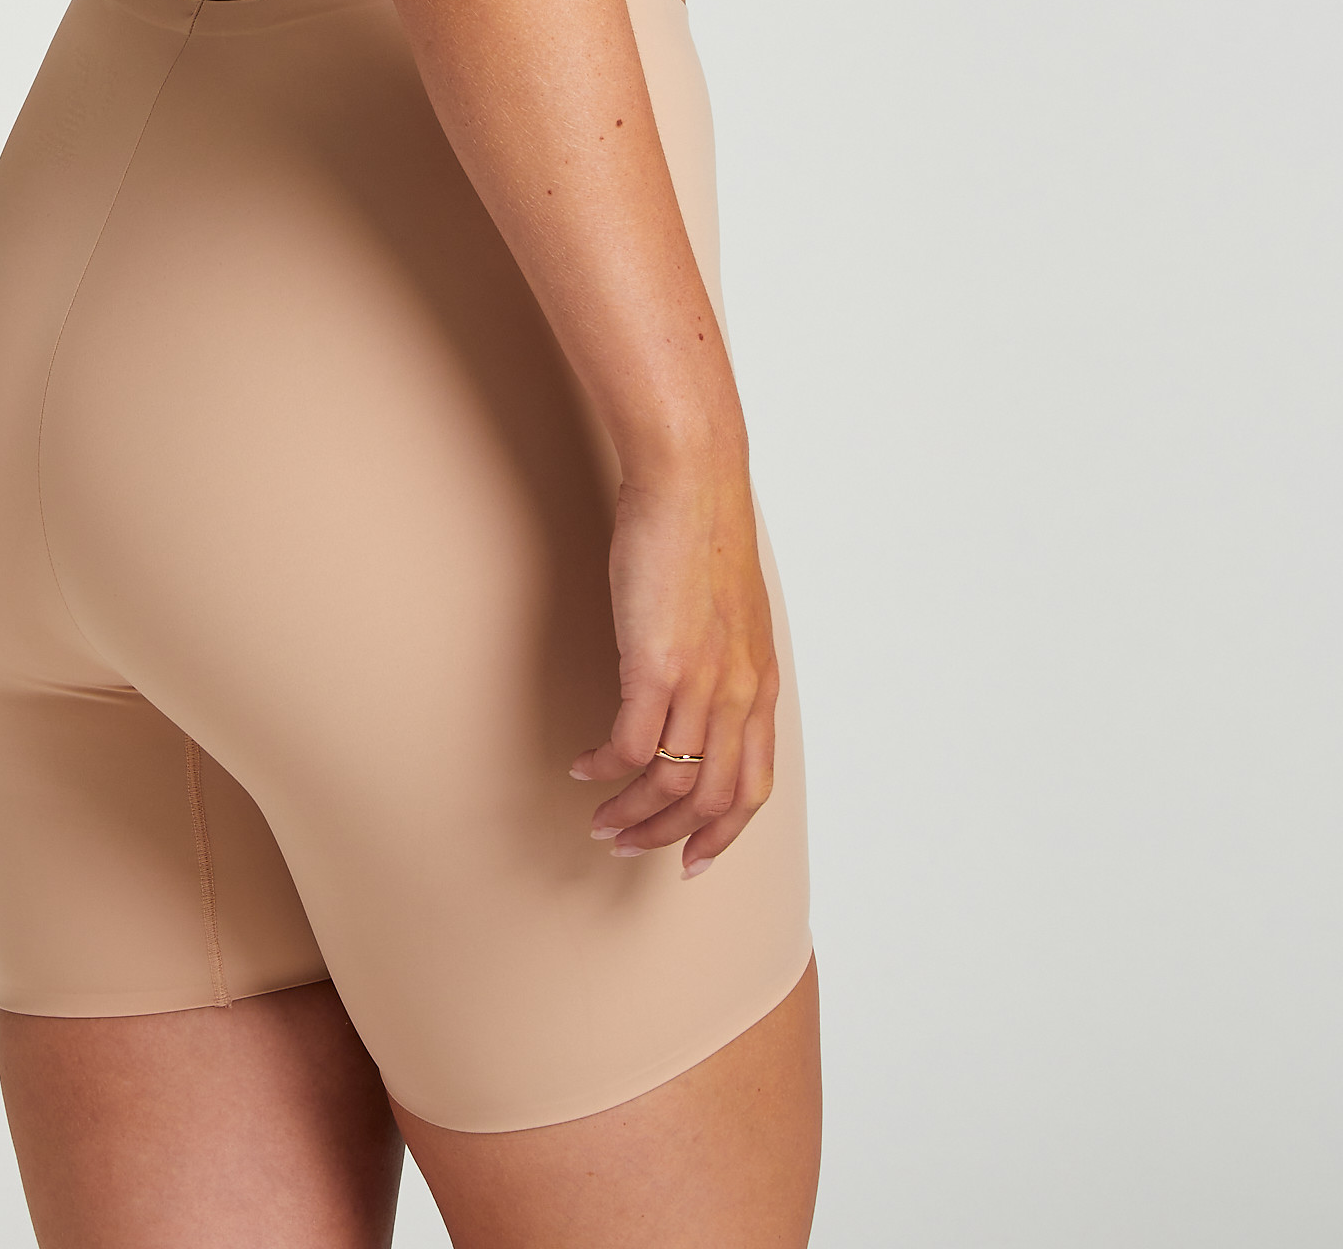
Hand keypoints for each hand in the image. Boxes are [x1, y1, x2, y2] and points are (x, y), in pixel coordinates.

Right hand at [568, 466, 777, 877]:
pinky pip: (629, 745)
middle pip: (711, 800)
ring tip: (598, 819)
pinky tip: (582, 767)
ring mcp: (700, 684)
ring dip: (631, 813)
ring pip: (670, 783)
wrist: (692, 482)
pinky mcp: (656, 666)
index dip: (722, 834)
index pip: (751, 786)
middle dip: (667, 837)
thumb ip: (724, 657)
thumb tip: (699, 686)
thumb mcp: (731, 610)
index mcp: (759, 685)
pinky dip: (604, 768)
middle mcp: (738, 695)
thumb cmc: (704, 531)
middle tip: (627, 846)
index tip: (692, 861)